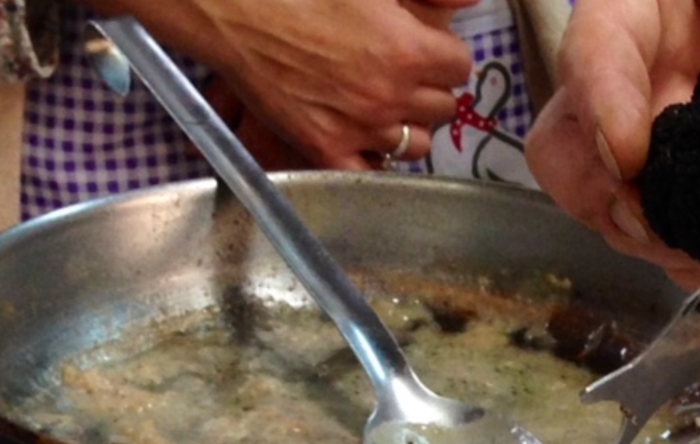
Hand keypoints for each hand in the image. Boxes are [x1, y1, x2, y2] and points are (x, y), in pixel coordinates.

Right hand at [88, 0, 479, 169]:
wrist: (233, 9)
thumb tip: (466, 0)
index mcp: (410, 50)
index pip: (460, 67)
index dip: (443, 56)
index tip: (427, 49)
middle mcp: (391, 95)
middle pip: (442, 107)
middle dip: (427, 89)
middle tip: (402, 75)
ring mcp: (359, 128)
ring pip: (415, 145)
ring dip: (405, 126)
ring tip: (382, 106)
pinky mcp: (324, 149)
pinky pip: (368, 171)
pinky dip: (369, 158)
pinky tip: (359, 138)